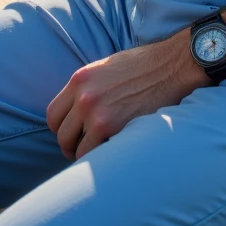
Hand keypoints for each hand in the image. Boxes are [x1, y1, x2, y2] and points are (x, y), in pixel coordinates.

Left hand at [46, 35, 206, 159]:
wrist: (172, 66)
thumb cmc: (144, 67)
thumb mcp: (106, 69)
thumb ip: (88, 88)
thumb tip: (77, 112)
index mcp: (80, 79)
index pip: (53, 114)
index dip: (61, 129)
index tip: (73, 136)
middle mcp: (83, 96)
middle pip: (61, 134)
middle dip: (71, 147)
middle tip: (84, 151)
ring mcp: (96, 113)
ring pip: (76, 149)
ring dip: (85, 156)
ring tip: (100, 156)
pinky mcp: (112, 127)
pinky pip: (95, 155)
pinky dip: (101, 159)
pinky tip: (113, 154)